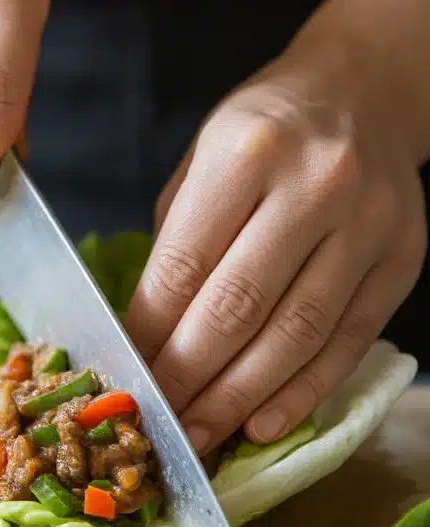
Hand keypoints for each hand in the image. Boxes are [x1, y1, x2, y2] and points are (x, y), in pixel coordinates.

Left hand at [126, 17, 426, 455]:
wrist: (365, 92)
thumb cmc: (265, 133)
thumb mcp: (203, 162)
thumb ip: (178, 244)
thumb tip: (145, 340)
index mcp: (246, 151)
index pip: (185, 266)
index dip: (150, 333)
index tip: (126, 377)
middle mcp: (315, 185)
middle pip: (239, 308)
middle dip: (189, 377)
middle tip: (158, 421)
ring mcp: (367, 226)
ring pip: (296, 334)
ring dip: (240, 398)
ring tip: (200, 435)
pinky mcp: (401, 261)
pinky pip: (347, 342)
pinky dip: (302, 392)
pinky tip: (263, 422)